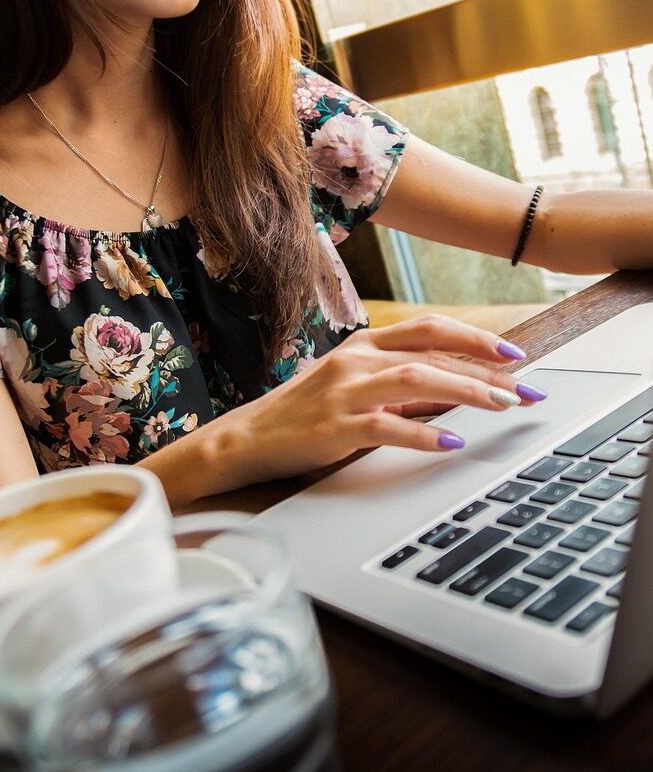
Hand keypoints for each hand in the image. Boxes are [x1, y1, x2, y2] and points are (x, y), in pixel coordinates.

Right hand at [219, 314, 545, 484]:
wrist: (247, 437)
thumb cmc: (302, 413)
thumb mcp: (350, 388)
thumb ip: (397, 386)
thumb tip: (453, 392)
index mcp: (361, 345)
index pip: (428, 329)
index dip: (474, 338)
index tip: (513, 355)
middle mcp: (355, 361)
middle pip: (432, 353)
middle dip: (486, 370)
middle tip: (525, 390)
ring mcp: (344, 392)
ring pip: (416, 379)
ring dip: (466, 391)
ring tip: (502, 406)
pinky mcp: (334, 427)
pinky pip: (388, 426)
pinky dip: (425, 433)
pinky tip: (452, 442)